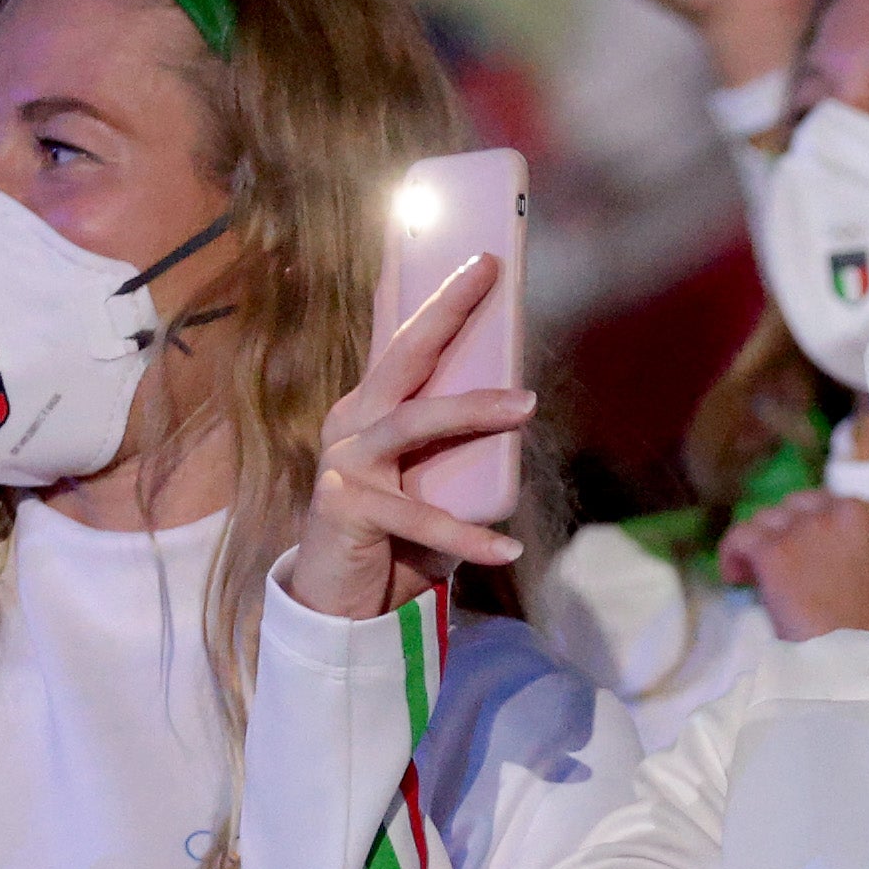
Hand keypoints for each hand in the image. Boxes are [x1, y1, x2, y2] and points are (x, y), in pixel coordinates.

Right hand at [278, 253, 525, 621]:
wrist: (340, 607)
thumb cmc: (395, 542)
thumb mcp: (431, 486)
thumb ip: (460, 452)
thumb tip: (522, 410)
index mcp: (369, 412)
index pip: (408, 346)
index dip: (443, 303)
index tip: (483, 261)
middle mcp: (352, 426)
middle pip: (403, 358)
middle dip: (447, 312)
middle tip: (488, 276)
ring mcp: (344, 464)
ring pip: (414, 422)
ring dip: (474, 410)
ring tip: (528, 406)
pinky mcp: (345, 508)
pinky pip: (419, 519)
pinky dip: (467, 536)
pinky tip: (506, 551)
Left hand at [719, 487, 868, 639]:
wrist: (860, 669)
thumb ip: (856, 547)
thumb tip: (811, 546)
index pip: (841, 503)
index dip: (820, 528)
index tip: (812, 556)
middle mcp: (848, 510)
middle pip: (803, 504)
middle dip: (790, 531)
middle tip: (784, 567)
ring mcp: (810, 527)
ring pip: (770, 518)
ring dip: (764, 543)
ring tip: (758, 576)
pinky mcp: (776, 549)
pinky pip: (742, 536)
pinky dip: (733, 554)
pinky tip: (737, 578)